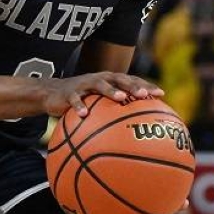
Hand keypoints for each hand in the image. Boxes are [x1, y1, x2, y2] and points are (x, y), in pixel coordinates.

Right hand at [42, 72, 163, 117]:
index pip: (132, 80)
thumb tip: (136, 134)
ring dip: (110, 90)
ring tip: (120, 98)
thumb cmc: (82, 101)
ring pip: (98, 85)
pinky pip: (74, 100)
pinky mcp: (69, 93)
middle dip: (132, 86)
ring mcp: (84, 84)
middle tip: (144, 95)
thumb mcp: (99, 105)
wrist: (52, 94)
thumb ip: (115, 114)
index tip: (161, 94)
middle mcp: (99, 79)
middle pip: (119, 79)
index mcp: (110, 81)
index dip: (146, 85)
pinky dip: (79, 106)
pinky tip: (84, 115)